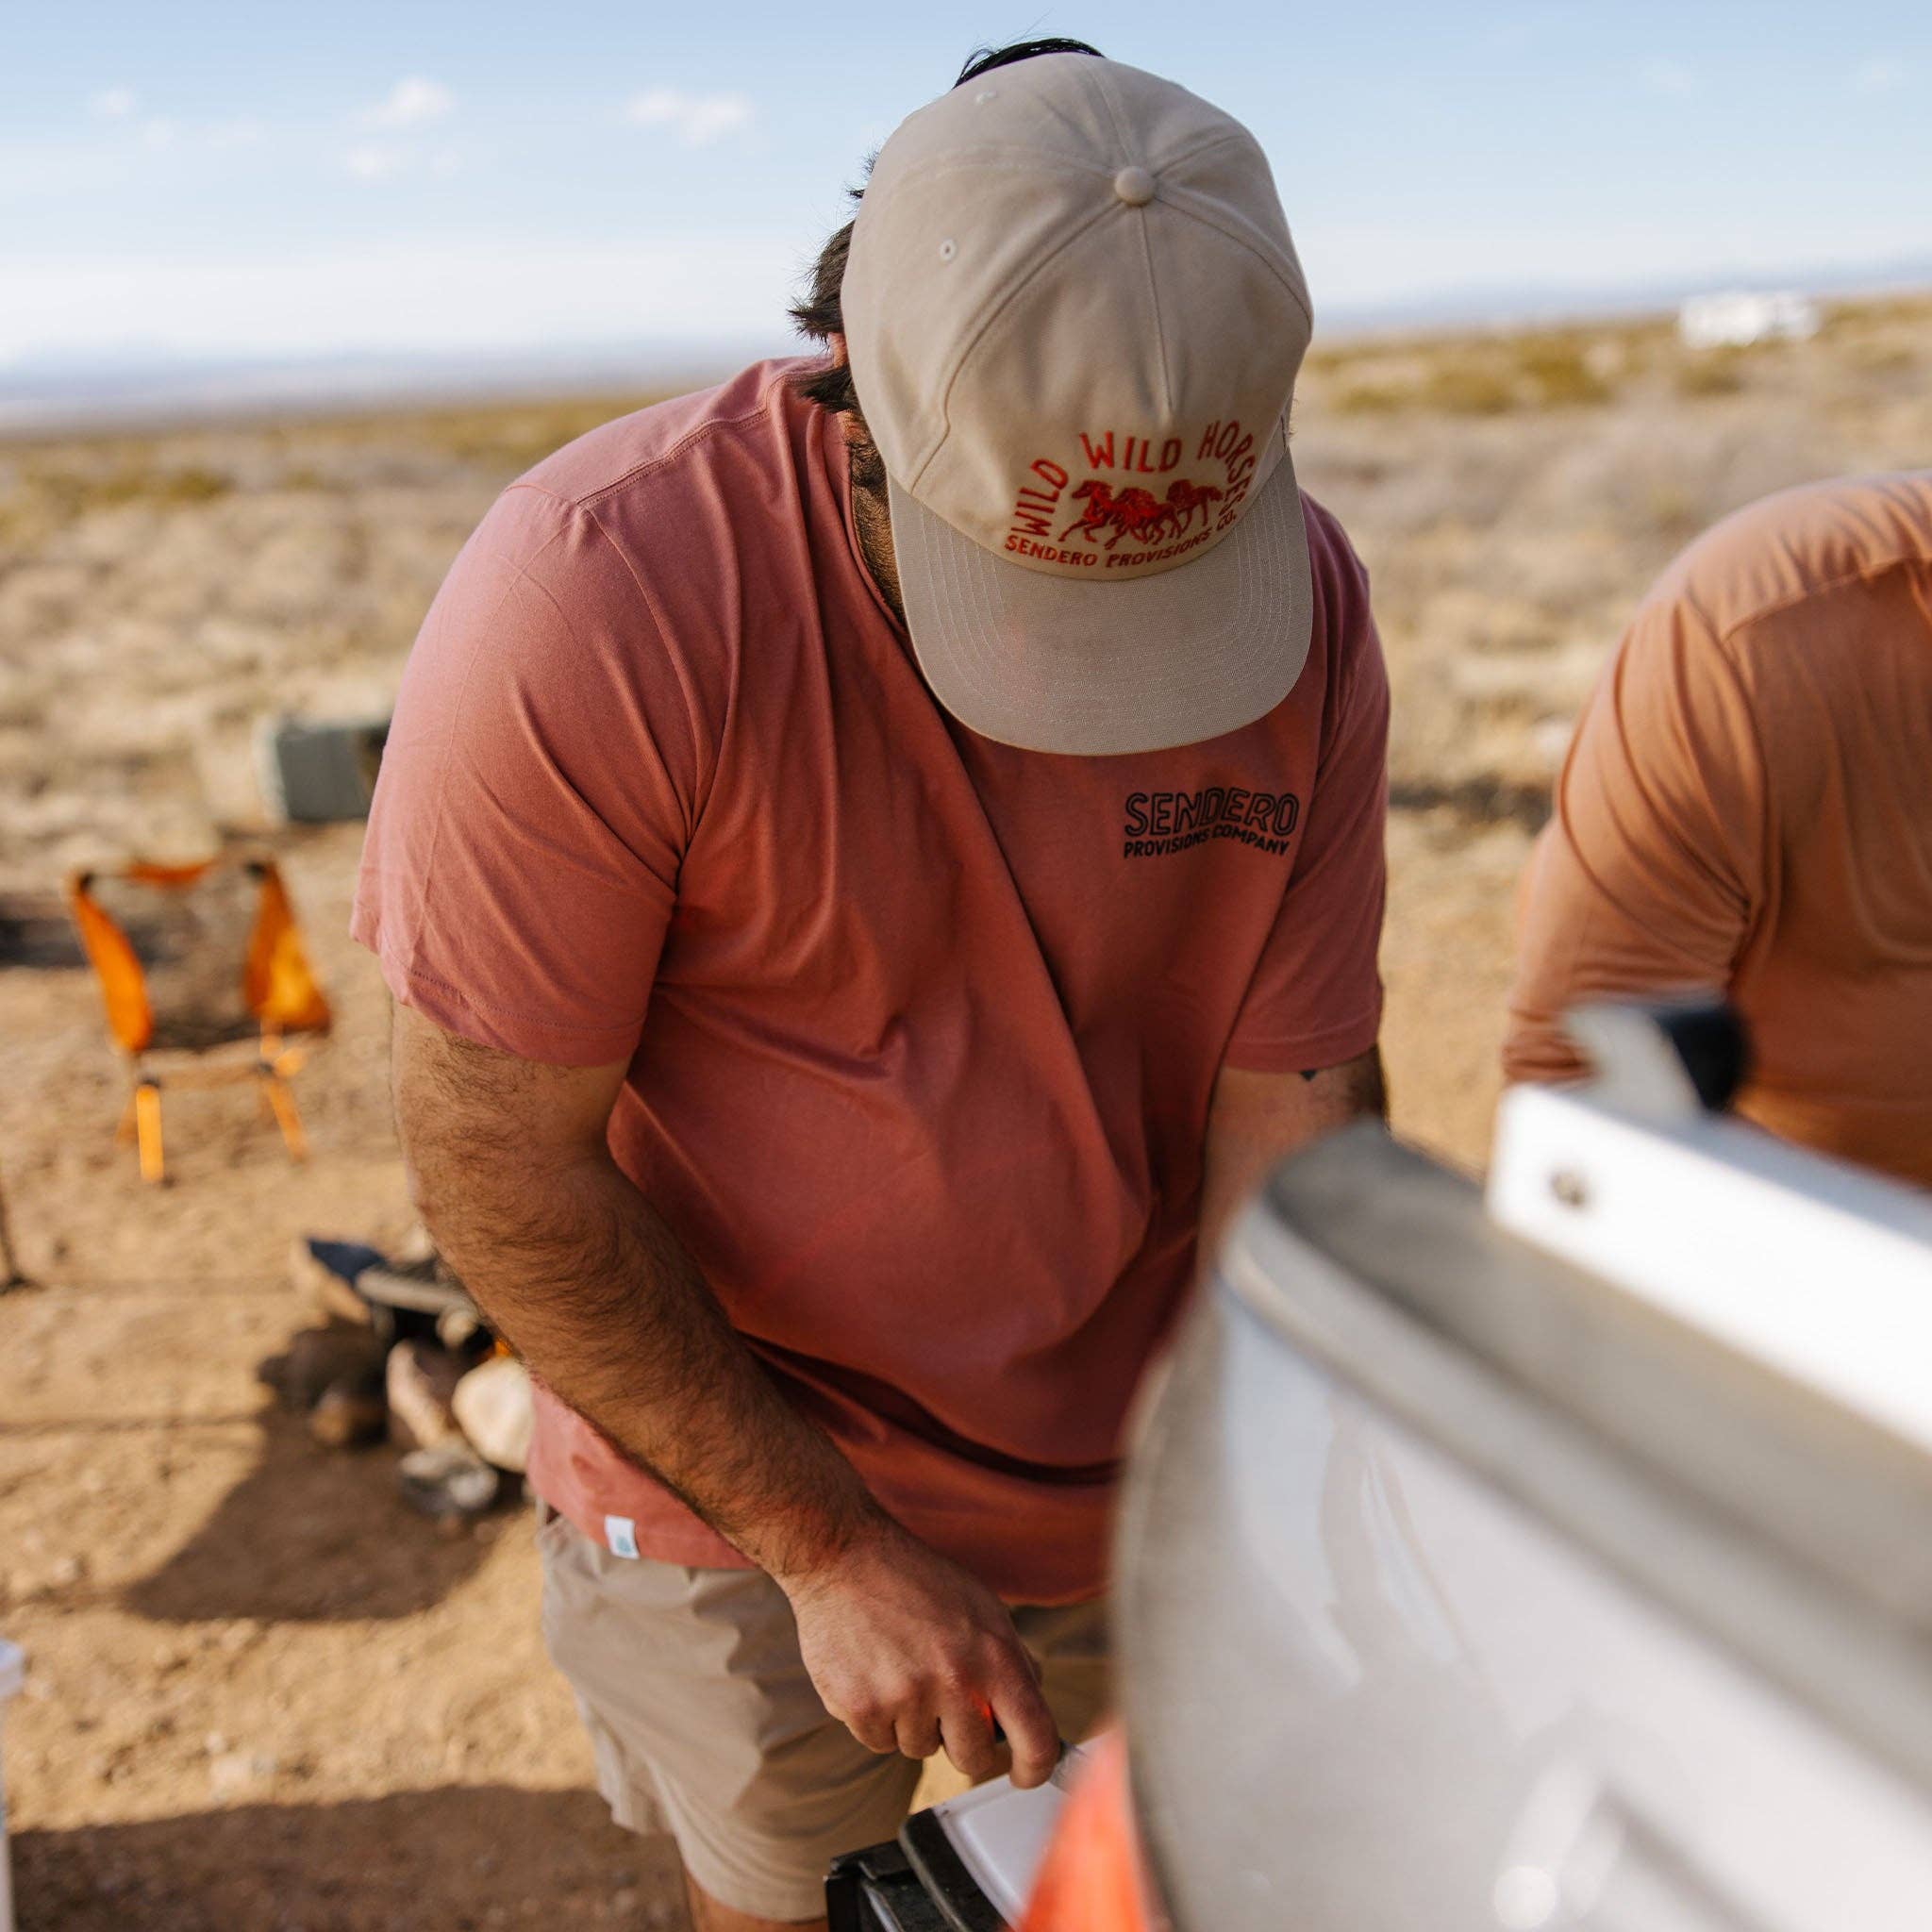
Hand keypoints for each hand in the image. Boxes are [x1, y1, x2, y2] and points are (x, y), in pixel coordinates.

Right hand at [779, 1520, 1059, 1787]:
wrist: (844, 1557)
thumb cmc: (915, 1579)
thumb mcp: (982, 1605)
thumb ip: (1011, 1657)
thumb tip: (1029, 1705)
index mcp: (993, 1654)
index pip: (1036, 1737)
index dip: (1035, 1767)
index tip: (1024, 1774)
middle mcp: (954, 1681)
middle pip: (974, 1758)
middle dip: (962, 1739)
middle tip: (943, 1699)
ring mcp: (905, 1698)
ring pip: (922, 1749)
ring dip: (915, 1722)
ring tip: (900, 1667)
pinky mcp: (862, 1709)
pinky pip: (881, 1744)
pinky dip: (879, 1719)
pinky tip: (873, 1673)